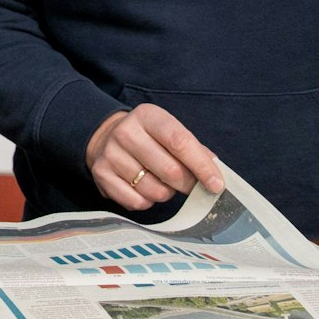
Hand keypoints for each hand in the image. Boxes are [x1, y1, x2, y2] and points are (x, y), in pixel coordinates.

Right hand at [85, 104, 223, 211]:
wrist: (106, 139)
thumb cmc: (149, 139)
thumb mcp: (169, 132)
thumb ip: (194, 150)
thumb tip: (216, 176)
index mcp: (148, 116)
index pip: (180, 142)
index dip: (202, 166)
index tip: (217, 185)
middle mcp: (126, 132)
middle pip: (170, 171)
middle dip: (188, 185)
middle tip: (190, 186)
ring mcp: (111, 154)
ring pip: (155, 191)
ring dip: (166, 193)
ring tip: (160, 182)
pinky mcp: (101, 175)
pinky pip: (137, 202)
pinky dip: (147, 201)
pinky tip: (143, 188)